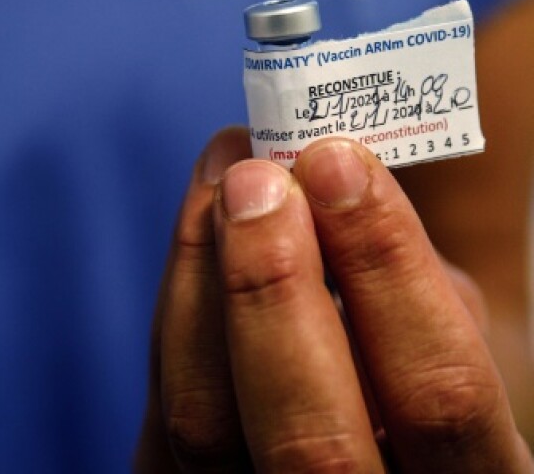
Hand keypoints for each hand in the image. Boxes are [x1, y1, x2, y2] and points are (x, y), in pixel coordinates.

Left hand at [136, 128, 531, 471]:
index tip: (339, 161)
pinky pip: (160, 414)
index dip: (388, 273)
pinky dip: (178, 313)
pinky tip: (198, 241)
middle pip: (308, 440)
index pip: (439, 395)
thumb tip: (319, 181)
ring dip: (201, 283)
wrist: (363, 452)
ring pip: (205, 426)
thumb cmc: (414, 377)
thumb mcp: (446, 342)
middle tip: (254, 178)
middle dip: (271, 289)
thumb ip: (402, 285)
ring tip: (219, 186)